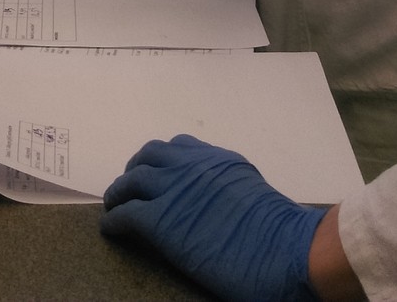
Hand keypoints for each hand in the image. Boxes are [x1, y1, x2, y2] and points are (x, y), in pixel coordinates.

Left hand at [100, 134, 325, 301]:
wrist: (285, 250)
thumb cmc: (281, 231)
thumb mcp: (252, 189)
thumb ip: (228, 183)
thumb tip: (216, 194)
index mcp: (215, 159)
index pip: (179, 147)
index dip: (162, 160)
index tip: (157, 171)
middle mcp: (190, 165)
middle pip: (149, 156)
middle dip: (136, 169)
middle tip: (130, 185)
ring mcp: (173, 190)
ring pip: (130, 181)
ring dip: (118, 192)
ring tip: (113, 203)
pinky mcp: (160, 221)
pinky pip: (124, 215)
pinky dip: (113, 220)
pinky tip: (111, 229)